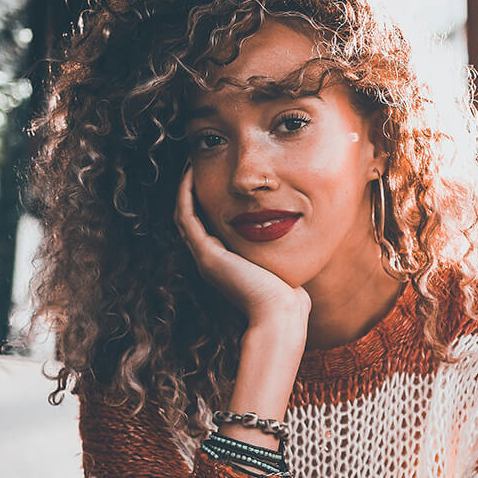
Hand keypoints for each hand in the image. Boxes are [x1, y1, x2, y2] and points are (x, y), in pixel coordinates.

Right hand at [174, 163, 310, 330]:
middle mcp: (210, 261)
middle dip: (190, 192)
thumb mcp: (281, 269)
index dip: (204, 202)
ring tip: (190, 164)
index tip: (211, 177)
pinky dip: (185, 195)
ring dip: (184, 189)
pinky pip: (187, 218)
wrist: (279, 314)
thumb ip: (280, 255)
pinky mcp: (207, 256)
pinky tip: (191, 174)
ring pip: (183, 216)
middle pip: (190, 220)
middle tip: (195, 164)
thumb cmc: (287, 297)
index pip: (205, 228)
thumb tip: (294, 243)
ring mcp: (205, 259)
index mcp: (224, 264)